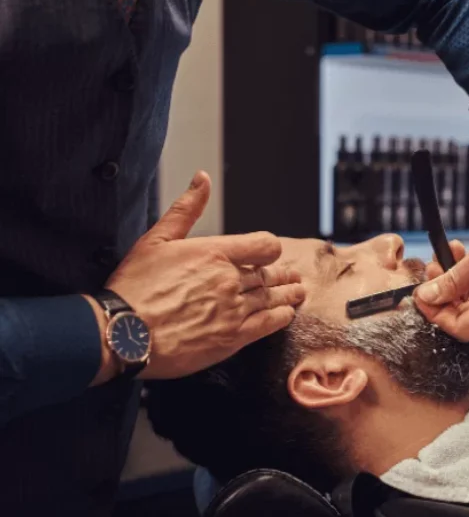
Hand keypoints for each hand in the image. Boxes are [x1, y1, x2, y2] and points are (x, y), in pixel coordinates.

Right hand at [88, 171, 304, 383]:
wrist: (124, 334)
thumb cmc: (134, 287)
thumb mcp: (156, 239)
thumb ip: (186, 209)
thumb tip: (202, 179)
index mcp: (215, 253)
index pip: (264, 245)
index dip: (270, 249)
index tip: (272, 254)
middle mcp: (230, 279)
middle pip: (269, 274)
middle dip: (282, 275)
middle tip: (292, 277)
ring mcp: (234, 309)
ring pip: (272, 298)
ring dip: (287, 294)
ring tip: (297, 293)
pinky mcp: (233, 338)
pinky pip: (269, 324)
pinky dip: (282, 317)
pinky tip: (287, 314)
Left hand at [414, 168, 468, 340]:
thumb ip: (453, 281)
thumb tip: (428, 297)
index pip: (460, 328)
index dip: (435, 313)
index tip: (420, 293)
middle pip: (468, 317)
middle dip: (445, 293)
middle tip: (432, 268)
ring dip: (458, 283)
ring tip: (449, 255)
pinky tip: (466, 258)